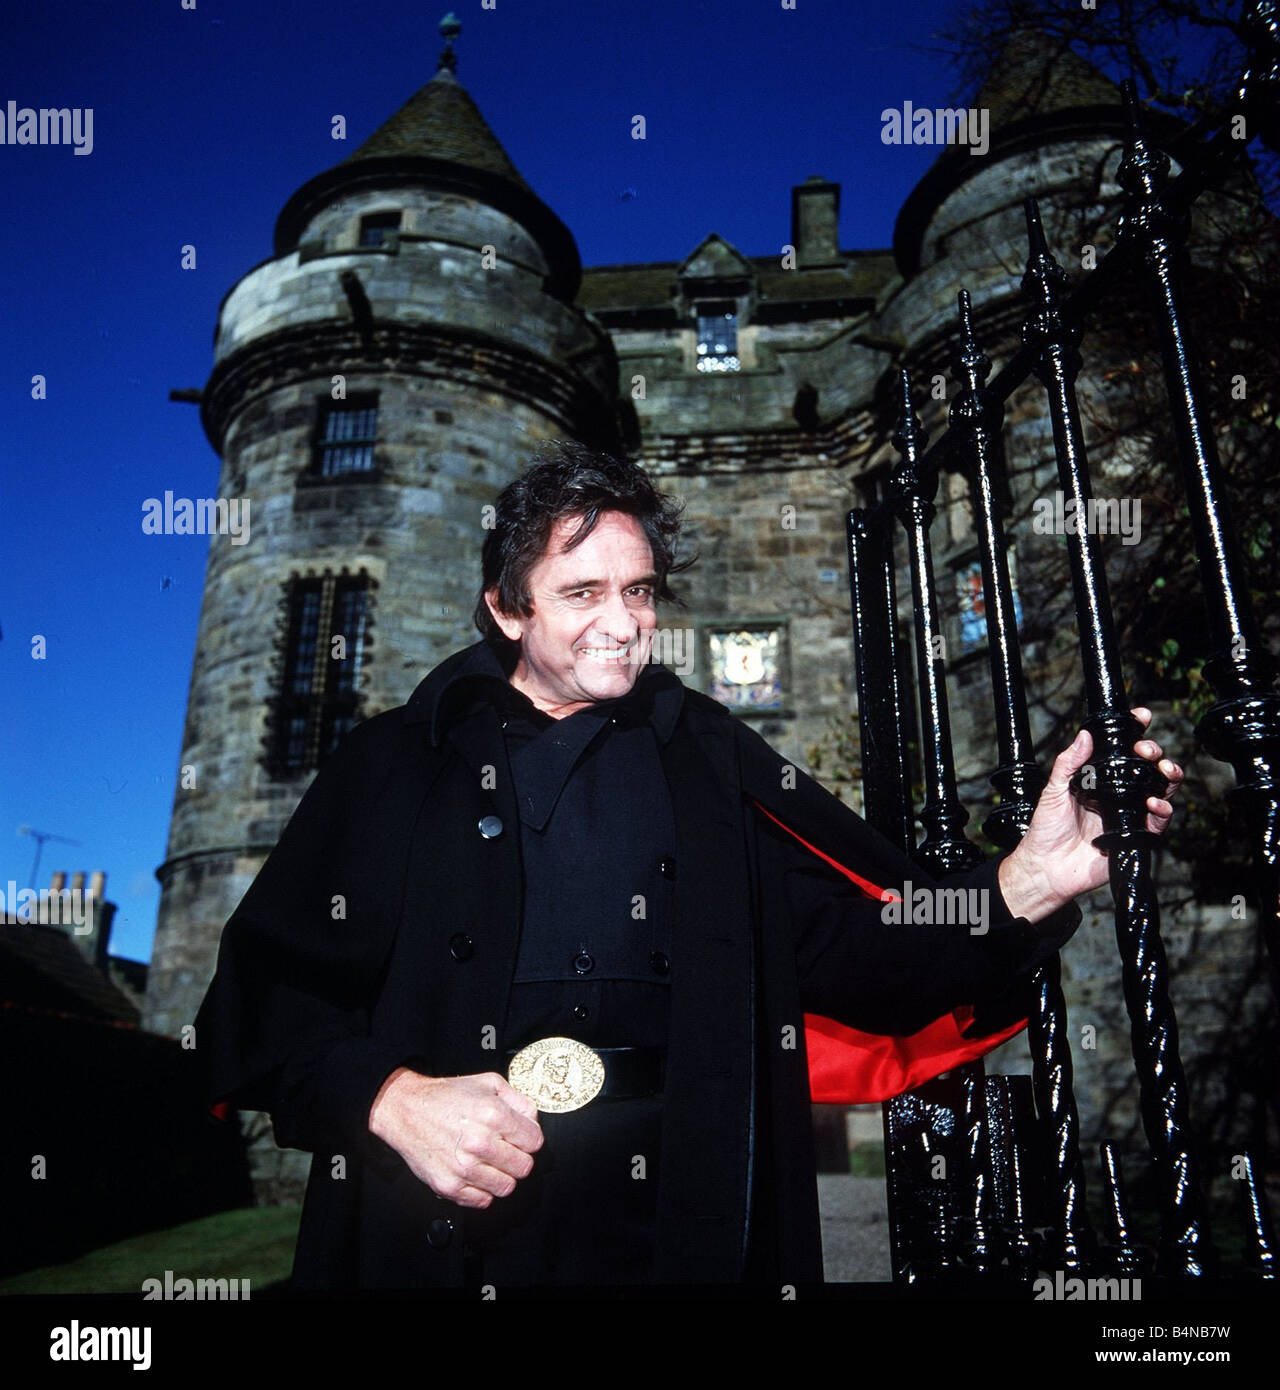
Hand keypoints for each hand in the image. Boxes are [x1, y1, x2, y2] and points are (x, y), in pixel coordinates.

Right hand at [368, 1068, 543, 1208]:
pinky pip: (483, 1201)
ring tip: (489, 1161)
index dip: (529, 1138)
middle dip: (518, 1158)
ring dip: (501, 1175)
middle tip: (504, 1149)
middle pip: (524, 1167)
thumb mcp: (488, 1082)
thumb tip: (533, 1121)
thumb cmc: (446, 1096)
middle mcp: (480, 1143)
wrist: (407, 1110)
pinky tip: (475, 1173)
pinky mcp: (449, 1186)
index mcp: (493, 1114)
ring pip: (506, 1187)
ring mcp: (464, 1168)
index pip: (534, 1142)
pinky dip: (483, 1190)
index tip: (520, 1137)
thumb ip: (519, 1101)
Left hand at [997, 707, 1182, 923]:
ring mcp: (1129, 813)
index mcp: (1098, 778)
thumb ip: (1069, 763)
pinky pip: (1158, 820)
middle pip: (1147, 767)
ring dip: (1168, 776)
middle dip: (1154, 752)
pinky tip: (1153, 803)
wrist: (1048, 867)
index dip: (1135, 732)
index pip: (1122, 751)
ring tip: (1164, 770)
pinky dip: (1162, 809)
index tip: (1141, 717)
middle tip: (1146, 750)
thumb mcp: (1053, 790)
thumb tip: (1085, 734)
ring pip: (1161, 789)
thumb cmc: (1047, 829)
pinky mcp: (1136, 835)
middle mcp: (1117, 793)